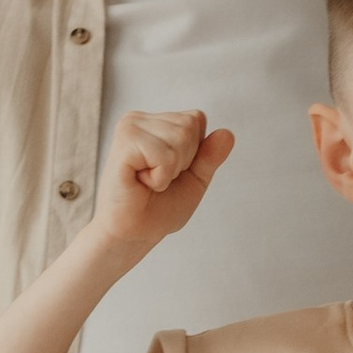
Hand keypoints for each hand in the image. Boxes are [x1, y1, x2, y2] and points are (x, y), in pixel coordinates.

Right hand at [92, 109, 233, 254]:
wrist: (133, 233)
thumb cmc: (158, 208)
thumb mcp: (195, 179)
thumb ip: (210, 156)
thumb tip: (228, 133)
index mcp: (154, 123)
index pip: (196, 118)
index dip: (193, 152)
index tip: (169, 171)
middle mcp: (138, 119)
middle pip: (189, 126)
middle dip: (182, 161)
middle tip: (156, 179)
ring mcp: (129, 127)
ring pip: (180, 138)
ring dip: (170, 171)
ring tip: (147, 181)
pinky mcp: (124, 143)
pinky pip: (165, 155)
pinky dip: (160, 178)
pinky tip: (140, 182)